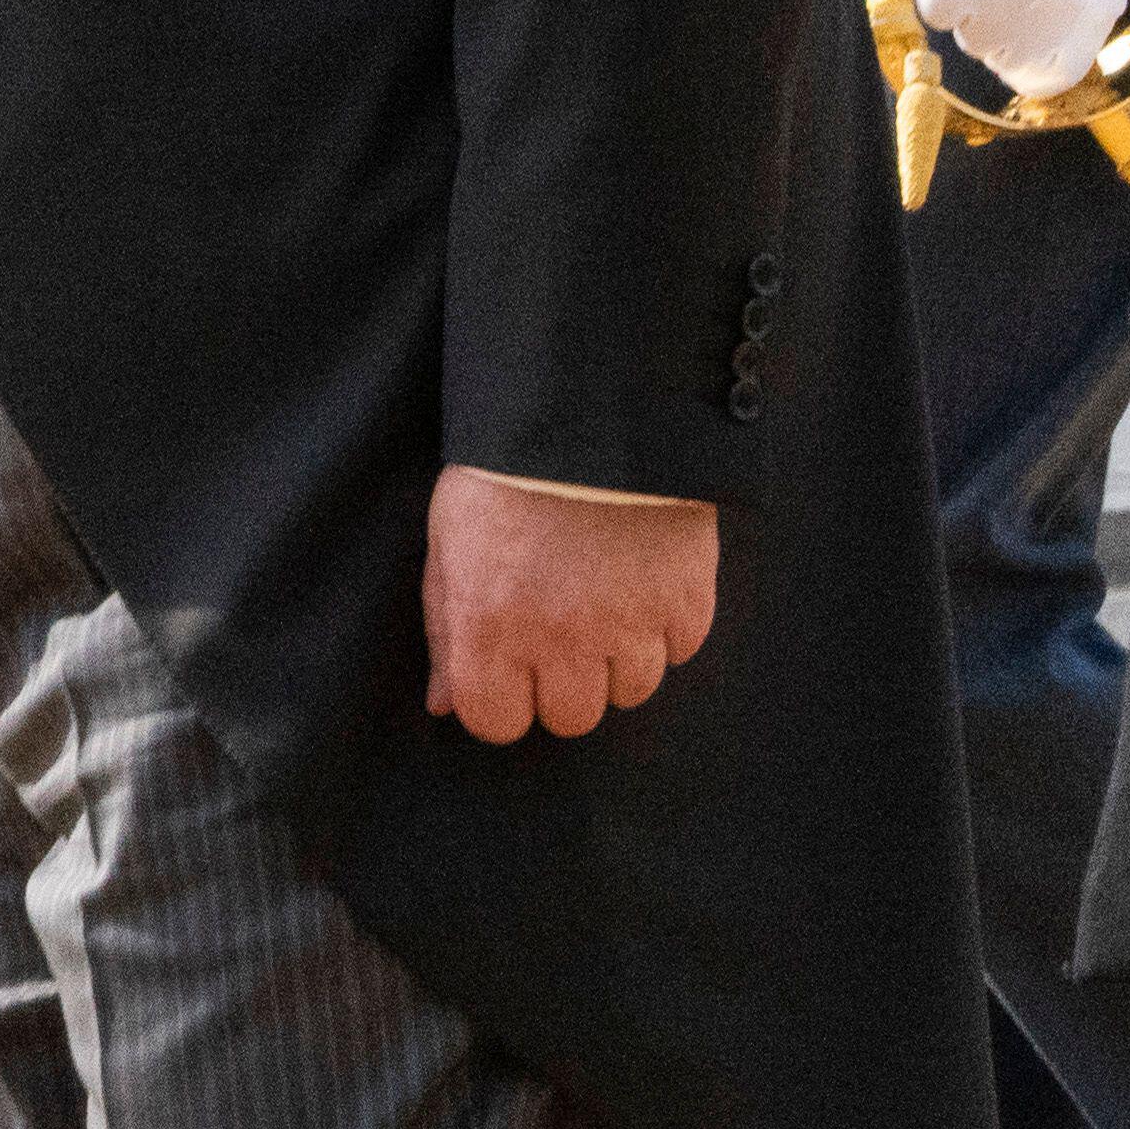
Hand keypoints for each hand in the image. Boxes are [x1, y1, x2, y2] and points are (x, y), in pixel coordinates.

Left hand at [423, 467, 711, 746]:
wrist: (587, 404)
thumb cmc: (502, 473)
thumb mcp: (449, 544)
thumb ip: (446, 631)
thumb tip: (443, 704)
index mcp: (490, 628)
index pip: (498, 724)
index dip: (502, 699)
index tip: (510, 669)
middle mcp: (561, 639)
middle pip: (572, 718)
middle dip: (563, 684)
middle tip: (561, 629)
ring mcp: (630, 621)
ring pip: (631, 691)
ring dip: (619, 658)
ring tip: (606, 599)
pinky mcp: (686, 596)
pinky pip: (681, 648)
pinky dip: (666, 626)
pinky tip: (645, 581)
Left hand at [909, 0, 1129, 97]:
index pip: (932, 8)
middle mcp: (1007, 13)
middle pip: (969, 37)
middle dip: (975, 10)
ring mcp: (1050, 32)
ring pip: (1004, 62)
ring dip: (1005, 38)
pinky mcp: (1087, 37)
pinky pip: (1046, 79)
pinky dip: (1036, 66)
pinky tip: (1038, 37)